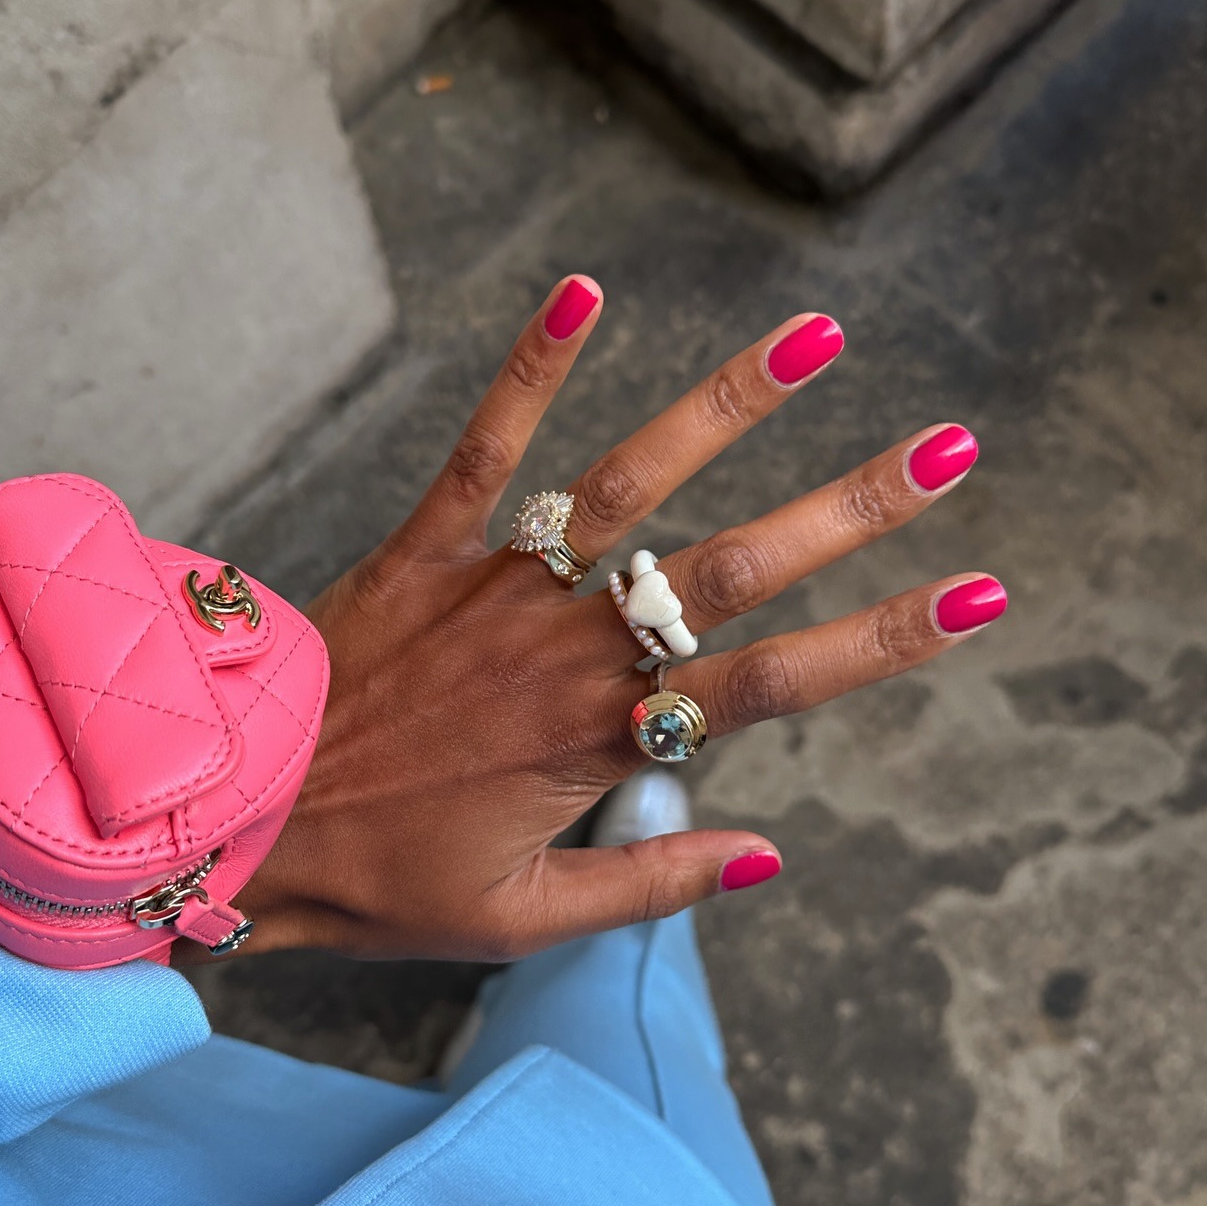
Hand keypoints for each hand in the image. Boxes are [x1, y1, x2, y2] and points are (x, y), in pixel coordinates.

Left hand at [231, 278, 1002, 959]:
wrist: (227, 827)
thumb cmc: (374, 884)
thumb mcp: (518, 922)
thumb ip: (649, 883)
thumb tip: (772, 855)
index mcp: (598, 738)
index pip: (773, 684)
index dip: (883, 640)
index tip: (979, 595)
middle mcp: (563, 649)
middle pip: (731, 568)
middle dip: (851, 506)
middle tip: (950, 445)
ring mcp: (494, 586)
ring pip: (629, 483)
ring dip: (729, 407)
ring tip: (818, 336)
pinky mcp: (423, 547)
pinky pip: (485, 445)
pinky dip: (532, 364)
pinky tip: (587, 283)